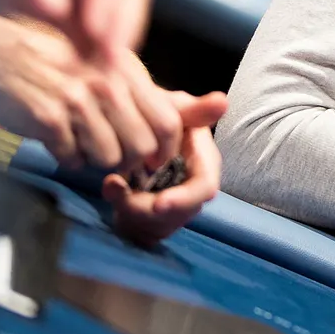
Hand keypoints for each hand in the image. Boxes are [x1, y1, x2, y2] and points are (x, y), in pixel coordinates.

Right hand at [0, 5, 181, 171]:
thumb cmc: (46, 59)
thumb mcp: (100, 63)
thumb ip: (135, 92)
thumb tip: (169, 130)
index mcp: (125, 68)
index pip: (169, 121)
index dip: (164, 149)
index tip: (153, 159)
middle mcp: (108, 82)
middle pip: (143, 146)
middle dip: (128, 159)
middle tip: (108, 152)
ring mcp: (79, 100)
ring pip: (110, 158)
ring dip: (94, 159)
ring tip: (77, 139)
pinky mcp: (49, 118)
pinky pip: (72, 159)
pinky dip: (65, 157)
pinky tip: (55, 138)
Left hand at [103, 91, 227, 243]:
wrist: (131, 129)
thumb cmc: (155, 115)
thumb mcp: (172, 107)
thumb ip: (195, 109)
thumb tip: (222, 101)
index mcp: (205, 161)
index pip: (204, 188)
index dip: (184, 199)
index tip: (158, 204)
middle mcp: (194, 186)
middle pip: (180, 214)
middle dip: (148, 210)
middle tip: (119, 194)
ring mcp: (176, 204)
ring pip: (161, 225)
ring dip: (132, 211)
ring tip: (111, 186)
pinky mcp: (158, 217)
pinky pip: (146, 232)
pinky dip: (125, 218)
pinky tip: (112, 192)